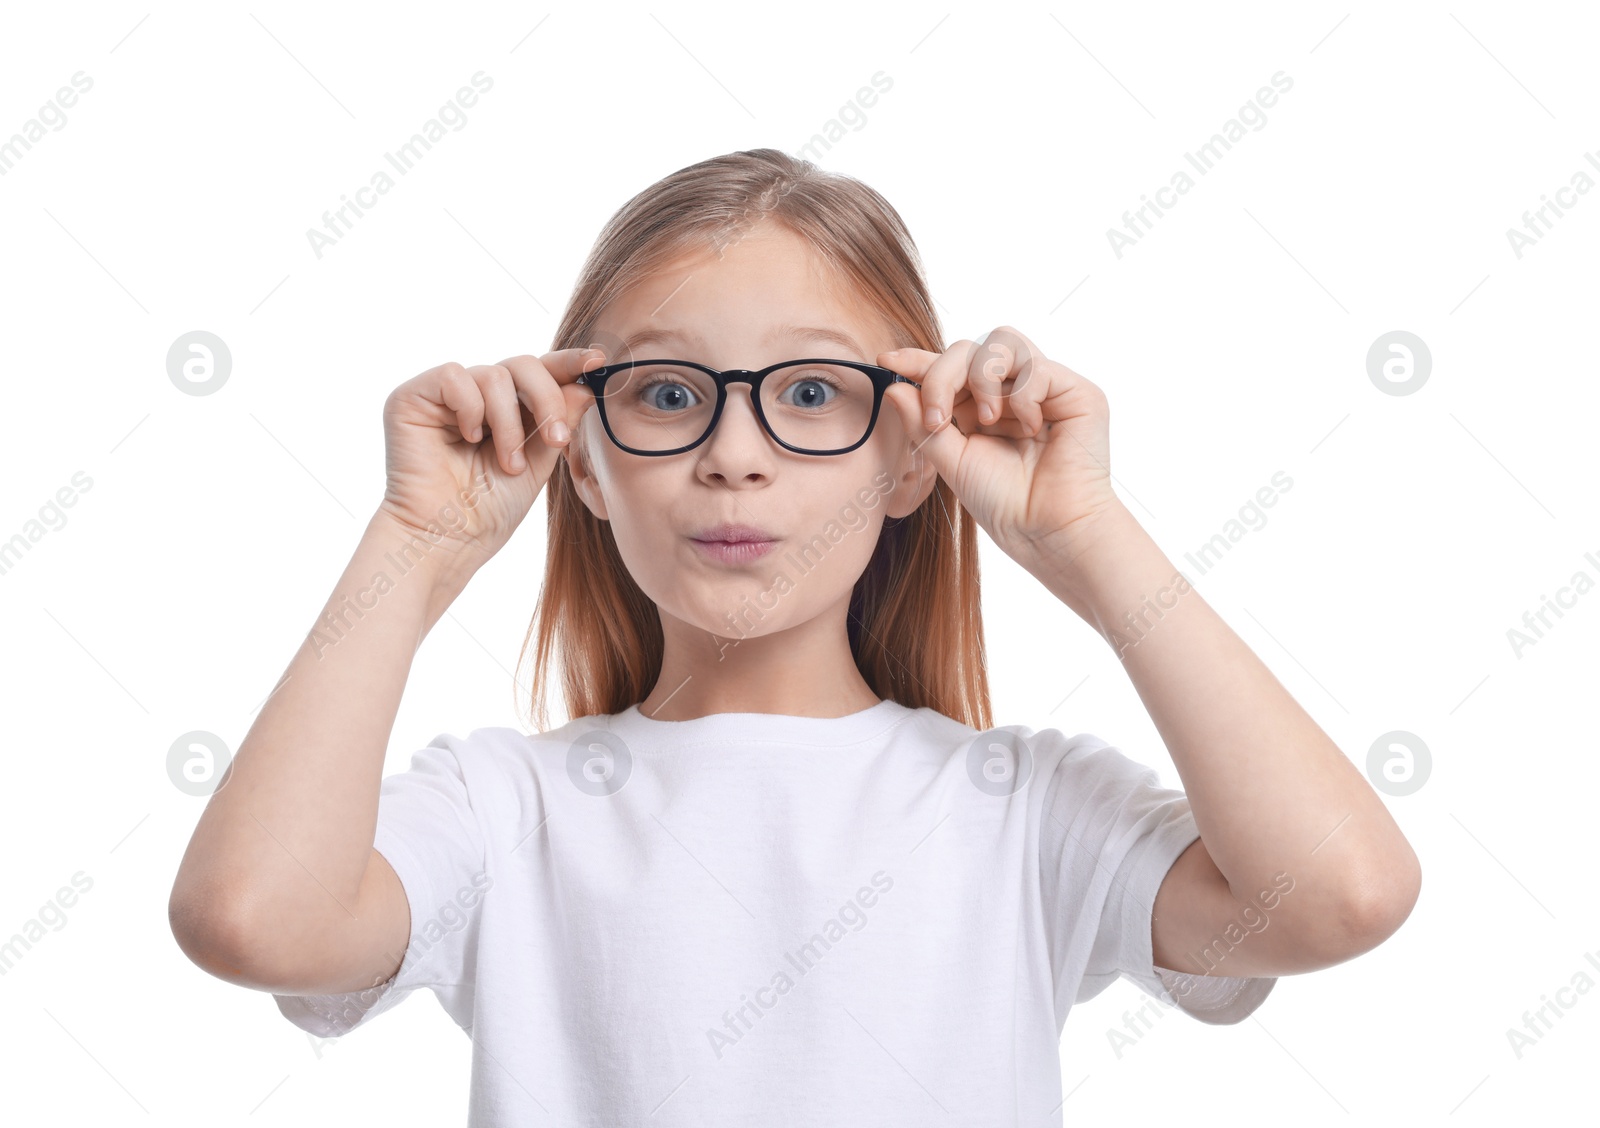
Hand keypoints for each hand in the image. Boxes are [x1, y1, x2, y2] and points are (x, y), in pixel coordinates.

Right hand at [378, 348, 605, 570]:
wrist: (448, 539)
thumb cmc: (489, 510)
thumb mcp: (538, 463)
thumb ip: (559, 422)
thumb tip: (586, 387)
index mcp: (506, 409)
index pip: (539, 372)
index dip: (568, 363)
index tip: (597, 361)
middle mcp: (475, 395)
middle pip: (523, 364)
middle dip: (547, 399)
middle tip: (555, 438)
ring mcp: (443, 395)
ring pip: (494, 374)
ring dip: (509, 424)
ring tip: (506, 463)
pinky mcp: (412, 397)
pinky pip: (454, 376)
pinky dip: (470, 409)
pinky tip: (468, 439)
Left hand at [878, 327, 1122, 566]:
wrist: (1046, 530)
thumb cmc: (1004, 503)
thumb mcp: (952, 461)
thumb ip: (924, 423)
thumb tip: (894, 388)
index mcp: (982, 408)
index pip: (950, 369)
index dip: (919, 360)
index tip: (887, 361)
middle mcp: (1012, 393)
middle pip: (969, 349)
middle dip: (943, 375)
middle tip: (938, 418)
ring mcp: (1045, 389)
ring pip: (1002, 342)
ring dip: (982, 379)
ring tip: (987, 421)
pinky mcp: (1076, 392)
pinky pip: (1037, 367)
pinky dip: (1023, 397)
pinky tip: (1029, 430)